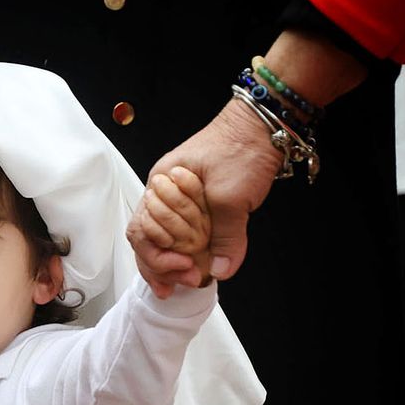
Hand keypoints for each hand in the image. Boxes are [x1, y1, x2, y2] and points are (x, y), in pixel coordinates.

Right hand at [129, 97, 284, 294]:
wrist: (263, 125)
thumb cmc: (241, 147)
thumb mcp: (232, 195)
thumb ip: (227, 236)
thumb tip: (220, 270)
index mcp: (161, 184)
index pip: (141, 231)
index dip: (158, 257)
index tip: (184, 268)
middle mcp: (163, 192)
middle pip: (146, 239)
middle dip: (162, 264)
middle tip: (189, 279)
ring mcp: (179, 198)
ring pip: (161, 239)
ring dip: (172, 261)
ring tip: (189, 277)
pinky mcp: (197, 204)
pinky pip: (181, 234)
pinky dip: (185, 253)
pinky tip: (193, 266)